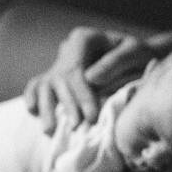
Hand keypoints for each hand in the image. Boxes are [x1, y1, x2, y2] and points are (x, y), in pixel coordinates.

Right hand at [23, 26, 171, 132]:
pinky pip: (35, 86)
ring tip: (50, 132)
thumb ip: (116, 61)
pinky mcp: (54, 78)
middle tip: (77, 128)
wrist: (136, 59)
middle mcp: (67, 50)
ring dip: (47, 109)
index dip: (82, 95)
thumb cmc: (139, 55)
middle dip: (67, 106)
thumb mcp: (136, 52)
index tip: (92, 117)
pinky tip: (33, 112)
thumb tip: (91, 79)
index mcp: (83, 39)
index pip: (76, 69)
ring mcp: (58, 64)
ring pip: (43, 85)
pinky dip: (32, 98)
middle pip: (59, 80)